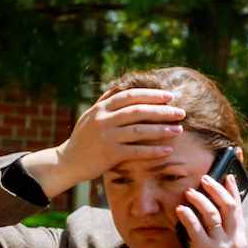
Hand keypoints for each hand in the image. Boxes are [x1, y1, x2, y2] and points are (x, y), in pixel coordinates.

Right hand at [20, 88, 185, 198]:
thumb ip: (105, 102)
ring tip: (178, 130)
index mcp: (100, 109)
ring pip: (139, 130)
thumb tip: (121, 85)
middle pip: (138, 111)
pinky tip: (167, 150)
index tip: (169, 96)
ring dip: (161, 130)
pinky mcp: (109, 154)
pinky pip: (136, 151)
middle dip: (162, 111)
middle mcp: (103, 120)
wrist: (66, 162)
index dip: (151, 95)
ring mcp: (106, 137)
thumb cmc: (82, 139)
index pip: (129, 96)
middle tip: (181, 112)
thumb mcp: (89, 116)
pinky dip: (153, 151)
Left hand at [178, 173, 247, 247]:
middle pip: (230, 207)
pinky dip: (188, 216)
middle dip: (217, 189)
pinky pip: (196, 228)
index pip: (239, 210)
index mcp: (240, 240)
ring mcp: (221, 246)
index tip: (227, 176)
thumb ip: (222, 238)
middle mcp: (234, 241)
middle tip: (205, 178)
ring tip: (189, 192)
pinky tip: (180, 209)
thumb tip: (207, 218)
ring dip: (201, 200)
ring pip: (214, 214)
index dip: (233, 190)